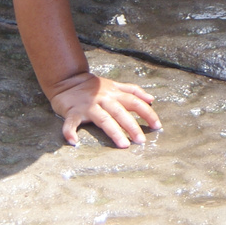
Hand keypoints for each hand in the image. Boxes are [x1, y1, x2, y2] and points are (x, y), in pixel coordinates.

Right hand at [45, 71, 159, 147]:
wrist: (67, 80)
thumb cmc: (93, 86)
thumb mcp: (114, 85)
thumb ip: (133, 91)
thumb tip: (151, 99)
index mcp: (114, 93)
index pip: (135, 102)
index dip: (147, 113)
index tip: (157, 126)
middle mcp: (103, 99)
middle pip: (120, 112)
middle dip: (132, 126)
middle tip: (141, 140)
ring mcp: (88, 106)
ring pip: (103, 118)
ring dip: (114, 131)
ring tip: (123, 145)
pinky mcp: (73, 111)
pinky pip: (71, 122)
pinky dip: (70, 131)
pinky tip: (74, 141)